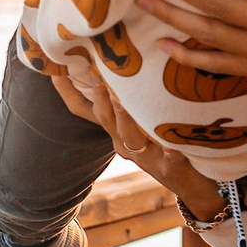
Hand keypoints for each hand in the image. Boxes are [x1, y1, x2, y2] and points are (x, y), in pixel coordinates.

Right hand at [43, 64, 223, 216]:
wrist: (190, 185)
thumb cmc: (164, 144)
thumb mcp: (139, 121)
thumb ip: (127, 97)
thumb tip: (116, 61)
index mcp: (115, 130)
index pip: (83, 109)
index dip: (67, 91)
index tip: (55, 68)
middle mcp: (124, 142)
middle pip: (105, 118)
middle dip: (100, 96)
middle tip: (99, 73)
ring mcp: (147, 157)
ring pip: (130, 137)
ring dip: (125, 118)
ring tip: (122, 100)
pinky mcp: (171, 167)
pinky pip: (170, 157)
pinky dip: (171, 150)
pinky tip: (174, 145)